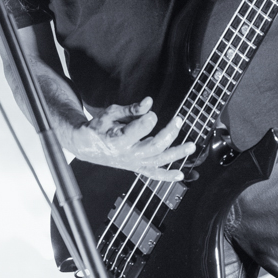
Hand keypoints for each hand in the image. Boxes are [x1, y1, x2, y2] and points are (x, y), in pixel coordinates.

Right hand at [71, 97, 195, 180]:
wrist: (86, 146)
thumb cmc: (99, 127)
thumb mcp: (111, 113)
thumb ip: (132, 109)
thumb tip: (150, 102)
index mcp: (117, 140)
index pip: (137, 131)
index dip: (148, 120)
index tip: (152, 113)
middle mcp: (126, 155)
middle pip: (153, 147)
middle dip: (168, 133)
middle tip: (178, 120)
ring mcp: (133, 163)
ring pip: (158, 161)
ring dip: (176, 154)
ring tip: (192, 146)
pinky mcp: (136, 167)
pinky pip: (153, 174)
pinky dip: (167, 175)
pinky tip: (181, 174)